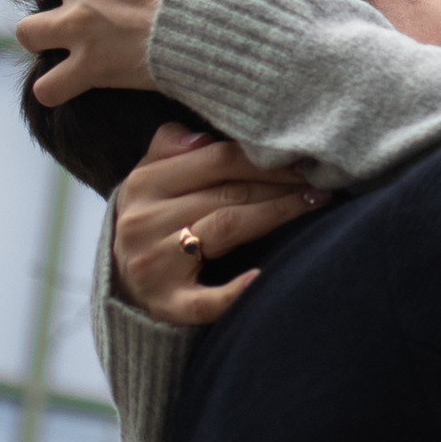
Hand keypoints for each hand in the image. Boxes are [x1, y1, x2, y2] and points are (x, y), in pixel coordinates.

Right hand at [113, 125, 320, 325]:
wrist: (120, 285)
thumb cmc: (149, 223)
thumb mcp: (147, 180)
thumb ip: (169, 148)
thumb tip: (202, 136)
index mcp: (142, 184)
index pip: (214, 160)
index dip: (263, 158)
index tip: (302, 160)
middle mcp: (144, 222)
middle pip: (226, 194)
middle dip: (279, 185)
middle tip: (319, 183)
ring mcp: (154, 265)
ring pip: (226, 230)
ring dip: (276, 215)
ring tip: (313, 206)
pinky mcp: (167, 304)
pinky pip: (206, 300)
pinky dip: (235, 291)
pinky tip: (263, 277)